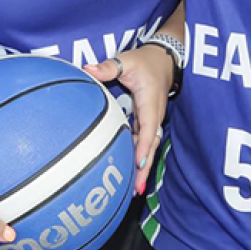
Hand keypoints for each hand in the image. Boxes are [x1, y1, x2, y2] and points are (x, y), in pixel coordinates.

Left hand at [84, 45, 171, 195]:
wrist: (163, 60)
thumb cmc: (144, 61)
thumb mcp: (127, 60)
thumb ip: (108, 66)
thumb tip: (87, 69)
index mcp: (150, 101)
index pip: (148, 126)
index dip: (144, 145)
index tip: (139, 162)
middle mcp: (154, 114)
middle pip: (151, 144)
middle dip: (145, 166)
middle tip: (137, 188)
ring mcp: (152, 119)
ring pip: (149, 146)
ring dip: (143, 167)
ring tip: (135, 189)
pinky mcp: (147, 122)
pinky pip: (145, 142)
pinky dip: (140, 158)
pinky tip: (133, 173)